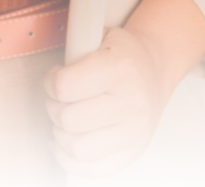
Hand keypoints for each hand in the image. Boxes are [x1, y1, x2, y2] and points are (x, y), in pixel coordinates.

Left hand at [43, 25, 168, 179]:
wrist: (154, 67)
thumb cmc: (122, 53)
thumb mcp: (99, 35)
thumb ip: (74, 49)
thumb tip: (52, 77)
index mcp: (121, 68)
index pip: (66, 87)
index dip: (50, 83)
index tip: (54, 77)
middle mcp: (132, 102)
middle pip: (70, 120)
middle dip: (53, 108)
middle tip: (57, 98)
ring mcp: (135, 131)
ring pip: (79, 149)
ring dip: (60, 135)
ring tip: (64, 118)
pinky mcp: (135, 151)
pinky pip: (94, 170)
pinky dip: (71, 161)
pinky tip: (64, 144)